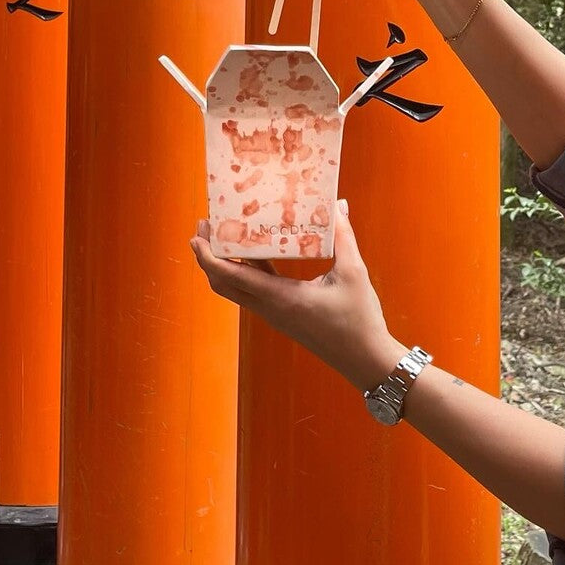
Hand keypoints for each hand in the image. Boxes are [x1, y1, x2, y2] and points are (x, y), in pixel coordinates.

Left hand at [190, 202, 403, 392]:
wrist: (365, 360)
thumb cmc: (359, 320)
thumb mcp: (353, 273)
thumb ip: (343, 237)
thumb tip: (338, 205)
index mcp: (281, 298)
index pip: (232, 277)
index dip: (209, 256)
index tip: (198, 234)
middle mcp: (270, 308)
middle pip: (223, 285)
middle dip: (208, 257)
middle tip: (205, 228)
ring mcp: (275, 315)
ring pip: (236, 290)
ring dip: (223, 265)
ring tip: (224, 235)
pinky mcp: (283, 316)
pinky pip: (253, 292)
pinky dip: (244, 272)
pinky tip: (255, 252)